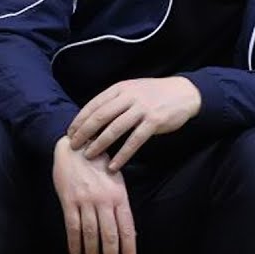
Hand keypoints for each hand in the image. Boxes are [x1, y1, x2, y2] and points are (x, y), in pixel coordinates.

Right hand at [52, 137, 136, 253]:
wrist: (76, 146)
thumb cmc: (99, 164)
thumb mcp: (116, 181)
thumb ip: (120, 205)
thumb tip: (127, 232)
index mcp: (119, 196)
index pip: (127, 228)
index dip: (129, 249)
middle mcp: (104, 200)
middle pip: (110, 235)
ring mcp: (86, 201)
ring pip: (91, 234)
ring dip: (93, 253)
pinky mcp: (69, 200)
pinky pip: (72, 226)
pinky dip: (74, 243)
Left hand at [67, 77, 201, 170]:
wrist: (184, 93)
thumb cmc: (155, 94)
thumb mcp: (133, 90)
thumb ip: (115, 100)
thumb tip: (93, 116)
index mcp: (120, 88)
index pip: (94, 104)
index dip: (80, 119)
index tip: (70, 132)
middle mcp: (129, 96)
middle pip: (100, 116)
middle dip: (84, 132)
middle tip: (73, 146)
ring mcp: (142, 109)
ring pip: (115, 128)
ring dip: (99, 144)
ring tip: (89, 156)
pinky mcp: (154, 122)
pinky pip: (134, 141)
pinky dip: (122, 154)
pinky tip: (114, 165)